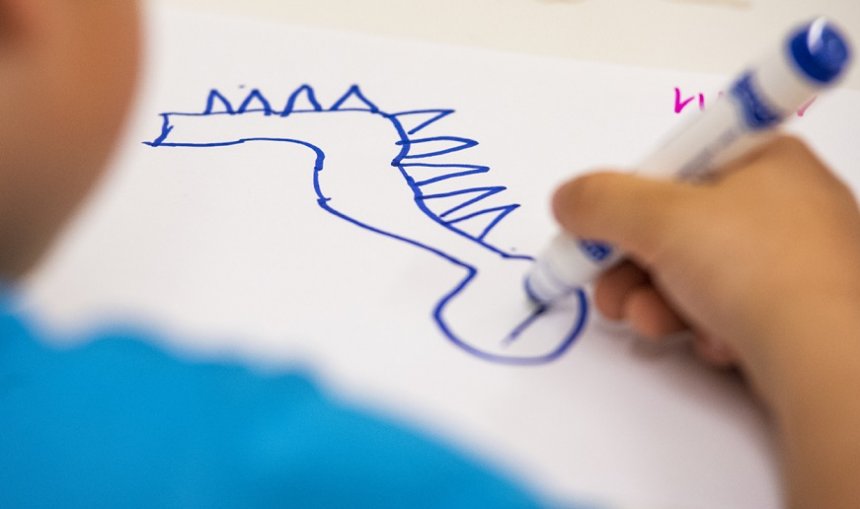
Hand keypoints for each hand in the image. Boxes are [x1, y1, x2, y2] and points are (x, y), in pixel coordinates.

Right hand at [552, 135, 859, 507]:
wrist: (829, 358)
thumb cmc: (761, 270)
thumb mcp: (660, 219)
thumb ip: (600, 202)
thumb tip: (568, 200)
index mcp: (764, 158)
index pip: (672, 169)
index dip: (625, 204)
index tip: (592, 236)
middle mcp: (786, 202)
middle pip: (678, 227)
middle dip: (632, 267)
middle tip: (611, 292)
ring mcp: (796, 259)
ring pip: (696, 274)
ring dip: (659, 301)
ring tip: (657, 322)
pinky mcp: (797, 309)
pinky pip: (728, 308)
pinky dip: (704, 326)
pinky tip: (712, 341)